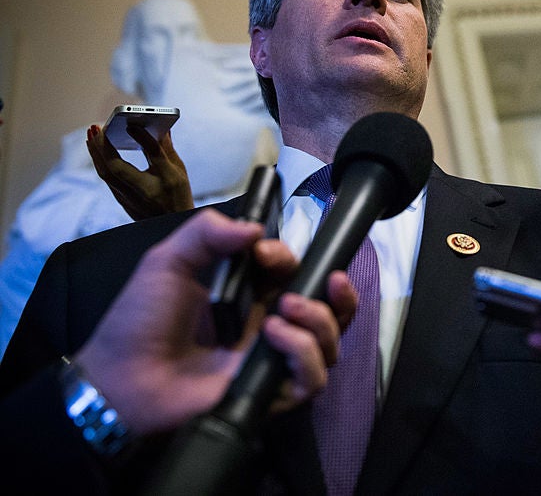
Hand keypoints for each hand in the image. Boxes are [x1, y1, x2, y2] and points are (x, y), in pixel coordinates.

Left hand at [74, 209, 356, 435]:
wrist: (119, 376)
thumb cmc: (141, 318)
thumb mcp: (168, 261)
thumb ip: (206, 233)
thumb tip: (256, 229)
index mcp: (251, 294)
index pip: (296, 273)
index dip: (291, 258)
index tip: (265, 254)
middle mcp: (271, 325)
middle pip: (330, 311)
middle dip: (340, 293)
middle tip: (330, 280)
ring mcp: (272, 360)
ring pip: (330, 344)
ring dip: (321, 321)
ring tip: (286, 310)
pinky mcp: (268, 392)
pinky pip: (312, 380)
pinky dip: (304, 354)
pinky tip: (275, 338)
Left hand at [87, 123, 194, 219]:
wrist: (173, 226)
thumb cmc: (178, 197)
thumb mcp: (178, 172)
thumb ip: (165, 149)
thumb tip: (161, 128)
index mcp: (165, 183)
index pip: (151, 157)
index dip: (142, 140)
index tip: (132, 125)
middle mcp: (143, 194)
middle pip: (113, 168)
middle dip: (101, 146)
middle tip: (94, 127)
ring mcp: (128, 201)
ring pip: (105, 174)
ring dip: (96, 153)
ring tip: (92, 135)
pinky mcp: (122, 202)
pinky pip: (107, 180)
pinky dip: (101, 162)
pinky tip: (99, 152)